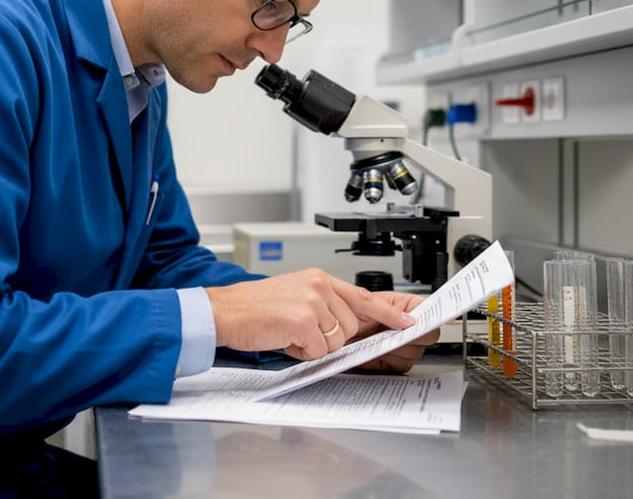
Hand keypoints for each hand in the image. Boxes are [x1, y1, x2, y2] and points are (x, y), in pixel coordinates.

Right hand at [205, 269, 414, 360]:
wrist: (225, 311)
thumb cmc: (255, 308)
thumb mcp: (294, 296)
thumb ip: (323, 305)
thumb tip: (346, 327)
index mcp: (318, 278)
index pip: (362, 296)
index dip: (387, 313)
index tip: (407, 323)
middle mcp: (318, 285)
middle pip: (351, 326)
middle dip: (330, 338)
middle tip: (301, 332)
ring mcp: (312, 302)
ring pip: (336, 341)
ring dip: (314, 346)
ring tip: (289, 333)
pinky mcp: (302, 320)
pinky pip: (318, 350)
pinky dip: (301, 352)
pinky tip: (284, 339)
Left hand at [350, 291, 439, 373]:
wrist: (328, 329)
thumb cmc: (344, 309)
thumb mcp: (364, 302)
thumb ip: (389, 310)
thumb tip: (412, 320)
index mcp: (405, 307)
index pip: (429, 311)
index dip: (434, 317)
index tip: (434, 322)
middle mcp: (405, 327)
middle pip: (426, 337)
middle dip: (410, 336)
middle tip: (392, 332)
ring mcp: (399, 345)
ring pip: (414, 354)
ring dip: (396, 349)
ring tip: (376, 340)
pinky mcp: (390, 363)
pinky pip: (399, 367)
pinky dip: (386, 361)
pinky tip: (373, 352)